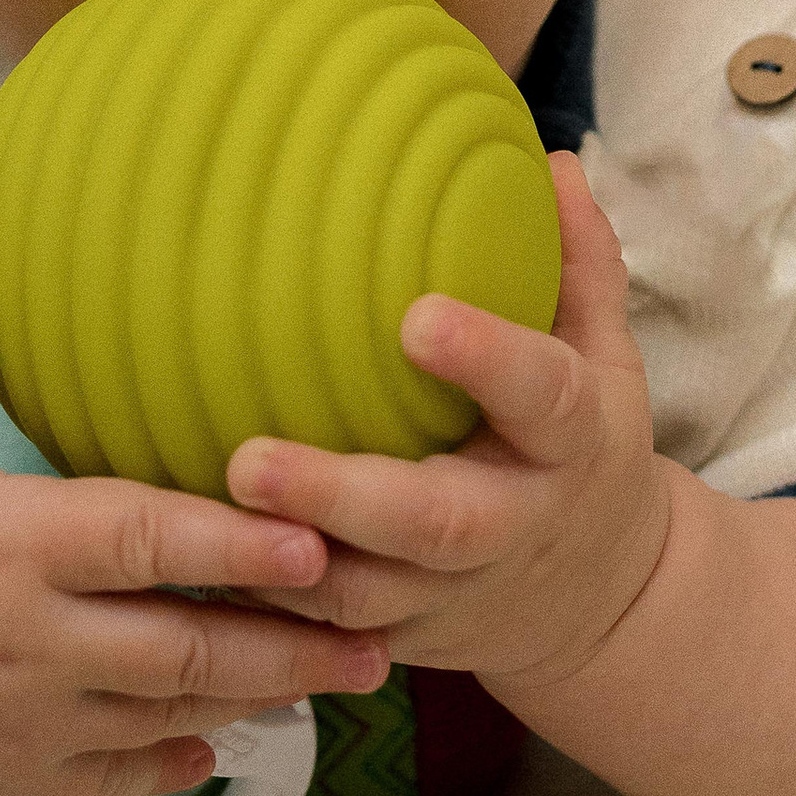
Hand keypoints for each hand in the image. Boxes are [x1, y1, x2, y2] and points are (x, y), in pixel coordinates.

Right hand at [0, 238, 388, 795]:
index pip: (139, 543)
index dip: (234, 545)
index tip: (317, 540)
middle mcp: (18, 643)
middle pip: (180, 648)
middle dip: (289, 644)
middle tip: (382, 627)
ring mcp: (18, 721)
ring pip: (166, 716)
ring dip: (261, 697)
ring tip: (350, 671)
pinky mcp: (9, 777)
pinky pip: (117, 776)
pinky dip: (179, 758)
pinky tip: (234, 730)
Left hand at [224, 157, 671, 691]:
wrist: (601, 597)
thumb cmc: (580, 441)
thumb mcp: (605, 354)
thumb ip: (578, 263)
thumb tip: (549, 160)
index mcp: (570, 439)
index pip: (540, 395)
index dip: (486, 360)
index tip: (418, 318)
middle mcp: (515, 524)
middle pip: (434, 524)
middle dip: (343, 497)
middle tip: (250, 460)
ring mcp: (455, 593)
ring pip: (367, 597)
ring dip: (282, 567)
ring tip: (196, 513)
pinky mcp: (404, 635)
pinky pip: (326, 630)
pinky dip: (262, 605)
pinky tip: (190, 557)